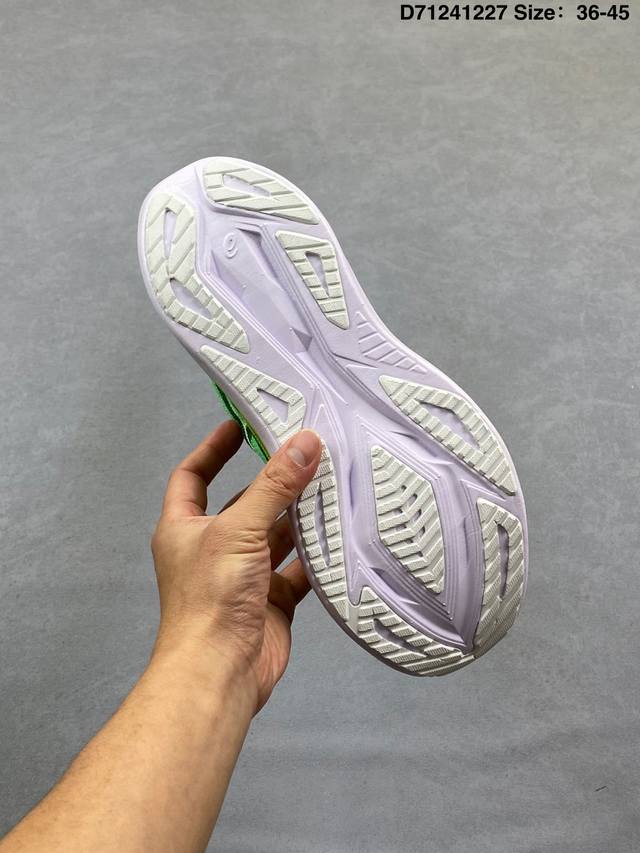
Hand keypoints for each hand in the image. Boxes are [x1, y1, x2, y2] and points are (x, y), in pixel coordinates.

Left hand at [150, 420, 321, 712]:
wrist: (220, 672)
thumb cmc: (211, 598)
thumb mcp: (238, 530)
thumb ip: (274, 486)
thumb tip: (305, 442)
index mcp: (185, 527)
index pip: (192, 476)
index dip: (213, 449)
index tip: (239, 423)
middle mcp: (213, 547)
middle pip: (246, 503)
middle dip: (274, 481)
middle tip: (307, 451)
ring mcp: (245, 575)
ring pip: (277, 535)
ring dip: (301, 515)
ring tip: (334, 484)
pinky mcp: (273, 599)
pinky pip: (299, 568)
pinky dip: (319, 554)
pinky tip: (342, 534)